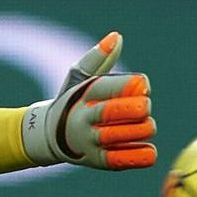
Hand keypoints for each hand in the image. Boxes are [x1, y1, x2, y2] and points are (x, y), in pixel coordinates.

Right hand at [22, 31, 156, 169]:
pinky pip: (122, 160)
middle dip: (135, 108)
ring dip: (141, 130)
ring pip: (119, 136)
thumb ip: (100, 58)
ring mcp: (89, 140)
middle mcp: (83, 117)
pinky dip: (139, 155)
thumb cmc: (75, 102)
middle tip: (145, 107)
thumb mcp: (80, 78)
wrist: (49, 135)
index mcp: (83, 94)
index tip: (143, 85)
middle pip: (110, 112)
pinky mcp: (97, 161)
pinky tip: (148, 150)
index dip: (129, 85)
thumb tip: (117, 36)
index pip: (106, 87)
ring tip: (146, 126)